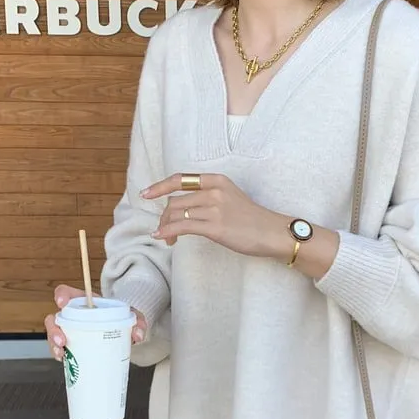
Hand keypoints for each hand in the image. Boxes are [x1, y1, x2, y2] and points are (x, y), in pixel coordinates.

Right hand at [44, 284, 146, 361]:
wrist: (121, 332)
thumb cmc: (120, 318)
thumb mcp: (131, 316)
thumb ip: (137, 322)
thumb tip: (138, 335)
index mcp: (83, 302)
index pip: (65, 293)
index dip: (61, 296)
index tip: (62, 303)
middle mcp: (72, 316)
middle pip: (54, 318)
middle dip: (54, 329)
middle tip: (62, 340)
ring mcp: (70, 331)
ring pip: (54, 335)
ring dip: (54, 345)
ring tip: (62, 353)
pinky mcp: (72, 345)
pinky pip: (61, 349)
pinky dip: (61, 356)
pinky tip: (64, 361)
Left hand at [142, 173, 286, 257]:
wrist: (272, 232)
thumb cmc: (252, 219)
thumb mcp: (230, 198)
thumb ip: (208, 198)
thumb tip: (182, 208)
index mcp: (217, 180)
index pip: (181, 179)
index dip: (160, 186)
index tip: (146, 194)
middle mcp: (213, 191)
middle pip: (175, 201)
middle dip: (165, 216)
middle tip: (164, 230)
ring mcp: (214, 208)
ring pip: (176, 214)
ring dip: (166, 227)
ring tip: (168, 239)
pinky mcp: (214, 227)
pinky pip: (181, 227)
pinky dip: (167, 231)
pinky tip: (163, 237)